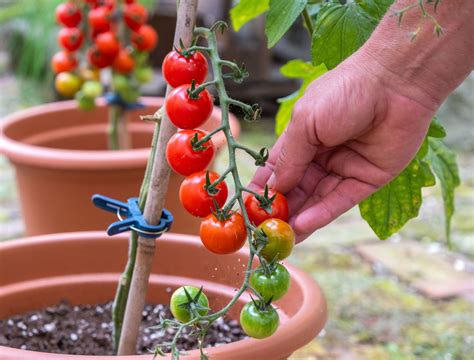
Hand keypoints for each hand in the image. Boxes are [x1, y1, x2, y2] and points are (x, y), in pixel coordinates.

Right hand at [249, 57, 435, 241]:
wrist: (394, 82)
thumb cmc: (343, 92)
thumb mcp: (305, 124)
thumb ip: (289, 158)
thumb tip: (273, 190)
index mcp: (301, 140)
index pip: (276, 172)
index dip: (262, 191)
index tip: (246, 210)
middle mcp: (320, 158)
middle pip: (296, 190)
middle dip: (280, 211)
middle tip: (263, 232)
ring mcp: (343, 170)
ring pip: (316, 201)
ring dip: (298, 219)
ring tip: (280, 238)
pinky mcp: (366, 180)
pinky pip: (340, 201)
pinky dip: (321, 214)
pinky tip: (302, 226)